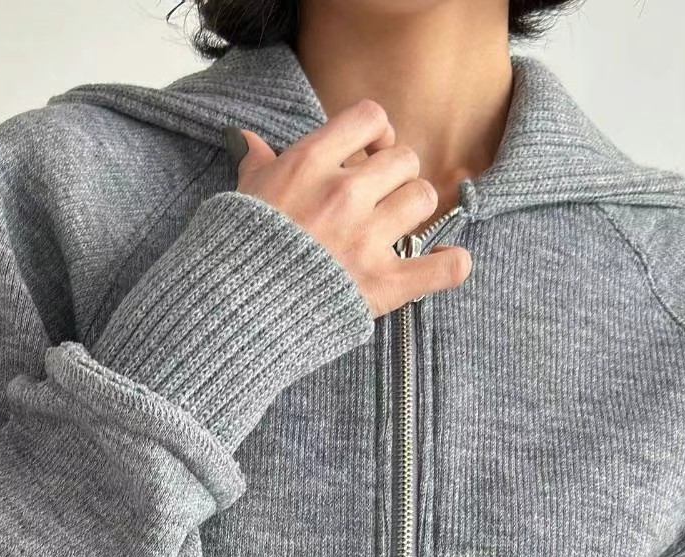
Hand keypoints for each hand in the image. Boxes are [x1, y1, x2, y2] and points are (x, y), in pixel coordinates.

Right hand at [226, 99, 471, 319]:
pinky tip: (447, 261)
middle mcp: (343, 195)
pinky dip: (451, 265)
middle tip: (382, 199)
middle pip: (404, 160)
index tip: (372, 152)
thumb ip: (256, 164)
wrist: (233, 311)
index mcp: (310, 164)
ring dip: (414, 212)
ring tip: (397, 229)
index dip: (378, 132)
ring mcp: (366, 240)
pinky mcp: (382, 285)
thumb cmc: (237, 251)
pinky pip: (442, 267)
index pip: (370, 118)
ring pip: (424, 199)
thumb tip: (247, 141)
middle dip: (396, 176)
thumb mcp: (243, 197)